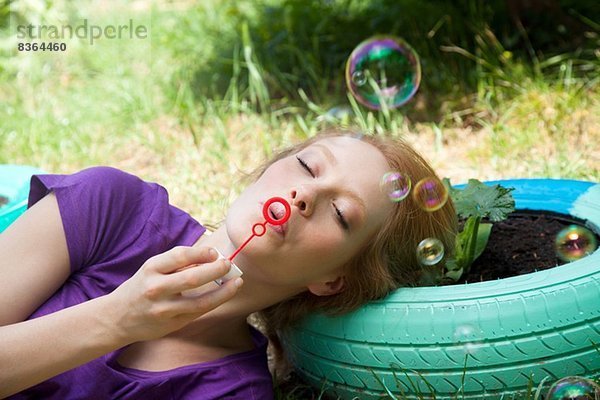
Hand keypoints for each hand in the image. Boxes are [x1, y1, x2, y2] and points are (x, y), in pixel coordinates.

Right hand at [107, 246, 242, 342]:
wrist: (117, 318)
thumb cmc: (141, 287)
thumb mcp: (152, 269)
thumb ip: (177, 263)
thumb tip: (211, 256)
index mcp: (151, 268)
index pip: (179, 256)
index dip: (201, 252)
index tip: (215, 252)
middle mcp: (156, 288)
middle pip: (193, 278)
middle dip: (216, 270)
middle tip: (229, 264)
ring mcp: (164, 309)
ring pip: (201, 300)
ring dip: (223, 291)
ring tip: (237, 282)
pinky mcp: (172, 324)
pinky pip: (199, 312)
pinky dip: (215, 301)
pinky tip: (225, 294)